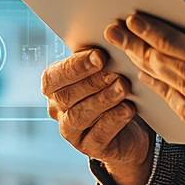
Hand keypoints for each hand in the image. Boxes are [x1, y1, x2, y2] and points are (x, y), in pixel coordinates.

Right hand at [41, 48, 152, 184]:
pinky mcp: (90, 149)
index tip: (100, 56)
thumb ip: (98, 58)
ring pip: (81, 116)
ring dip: (104, 99)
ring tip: (124, 87)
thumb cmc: (112, 88)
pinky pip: (98, 135)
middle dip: (92, 82)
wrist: (131, 127)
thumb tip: (111, 35)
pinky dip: (114, 120)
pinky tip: (129, 109)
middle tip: (116, 72)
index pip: (54, 77)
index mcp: (54, 87)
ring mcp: (72, 132)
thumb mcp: (103, 71)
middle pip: (67, 97)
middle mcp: (58, 110)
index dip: (75, 67)